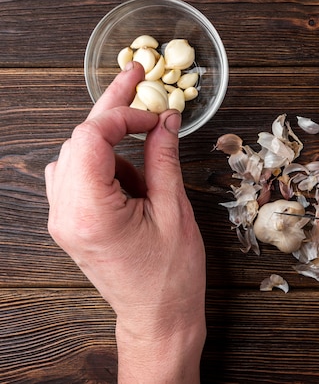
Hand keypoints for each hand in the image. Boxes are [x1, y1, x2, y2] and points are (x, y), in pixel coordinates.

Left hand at [45, 62, 205, 382]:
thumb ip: (164, 158)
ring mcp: (63, 219)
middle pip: (78, 141)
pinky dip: (105, 165)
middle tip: (137, 82)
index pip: (90, 137)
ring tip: (147, 161)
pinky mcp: (70, 222)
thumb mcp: (174, 211)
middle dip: (113, 115)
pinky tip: (134, 180)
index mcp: (90, 212)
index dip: (123, 114)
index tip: (154, 112)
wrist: (158, 316)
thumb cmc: (170, 276)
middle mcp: (65, 213)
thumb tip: (165, 119)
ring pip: (75, 155)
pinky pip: (77, 176)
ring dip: (110, 143)